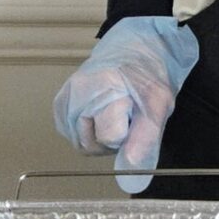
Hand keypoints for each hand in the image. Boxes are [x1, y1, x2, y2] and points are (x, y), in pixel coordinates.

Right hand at [52, 16, 200, 192]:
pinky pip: (72, 134)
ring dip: (100, 138)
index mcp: (102, 87)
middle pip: (90, 144)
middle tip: (128, 119)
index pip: (109, 137)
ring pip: (80, 143)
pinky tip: (101, 116)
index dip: (127, 136)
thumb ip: (145, 138)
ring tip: (116, 115)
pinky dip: (89, 132)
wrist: (135, 49)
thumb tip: (130, 168)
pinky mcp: (59, 103)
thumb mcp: (159, 105)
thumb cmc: (149, 74)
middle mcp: (76, 92)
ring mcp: (64, 97)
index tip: (136, 118)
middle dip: (112, 140)